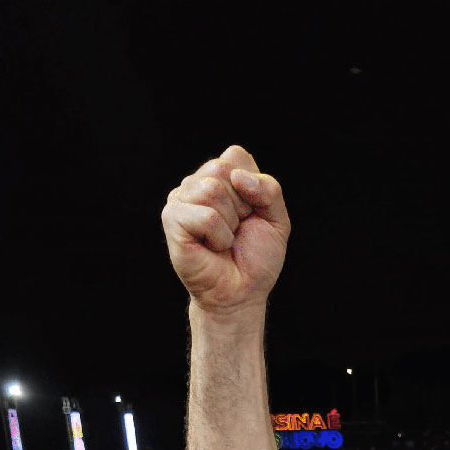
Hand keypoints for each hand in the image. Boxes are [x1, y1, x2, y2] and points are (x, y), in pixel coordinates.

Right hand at [162, 144, 289, 316]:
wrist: (241, 293)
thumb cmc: (255, 258)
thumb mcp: (277, 220)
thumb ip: (270, 190)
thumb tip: (238, 176)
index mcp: (219, 177)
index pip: (236, 156)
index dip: (253, 187)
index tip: (250, 214)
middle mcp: (196, 183)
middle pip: (223, 169)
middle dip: (242, 205)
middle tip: (237, 229)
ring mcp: (180, 199)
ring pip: (212, 189)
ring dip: (230, 223)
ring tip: (224, 240)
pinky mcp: (172, 219)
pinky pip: (206, 216)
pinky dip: (219, 237)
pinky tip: (213, 248)